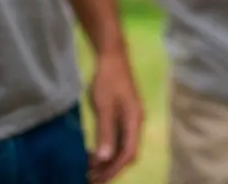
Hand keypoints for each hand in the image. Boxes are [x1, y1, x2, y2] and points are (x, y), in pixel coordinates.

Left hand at [87, 53, 142, 182]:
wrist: (112, 57)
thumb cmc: (108, 80)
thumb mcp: (104, 106)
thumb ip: (106, 132)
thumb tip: (105, 158)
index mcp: (134, 120)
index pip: (128, 152)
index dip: (114, 169)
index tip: (97, 179)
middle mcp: (136, 122)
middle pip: (128, 152)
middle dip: (112, 168)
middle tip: (91, 178)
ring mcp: (131, 118)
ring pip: (124, 146)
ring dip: (110, 160)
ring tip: (91, 168)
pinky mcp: (125, 114)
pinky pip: (120, 138)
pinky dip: (109, 149)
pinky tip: (96, 152)